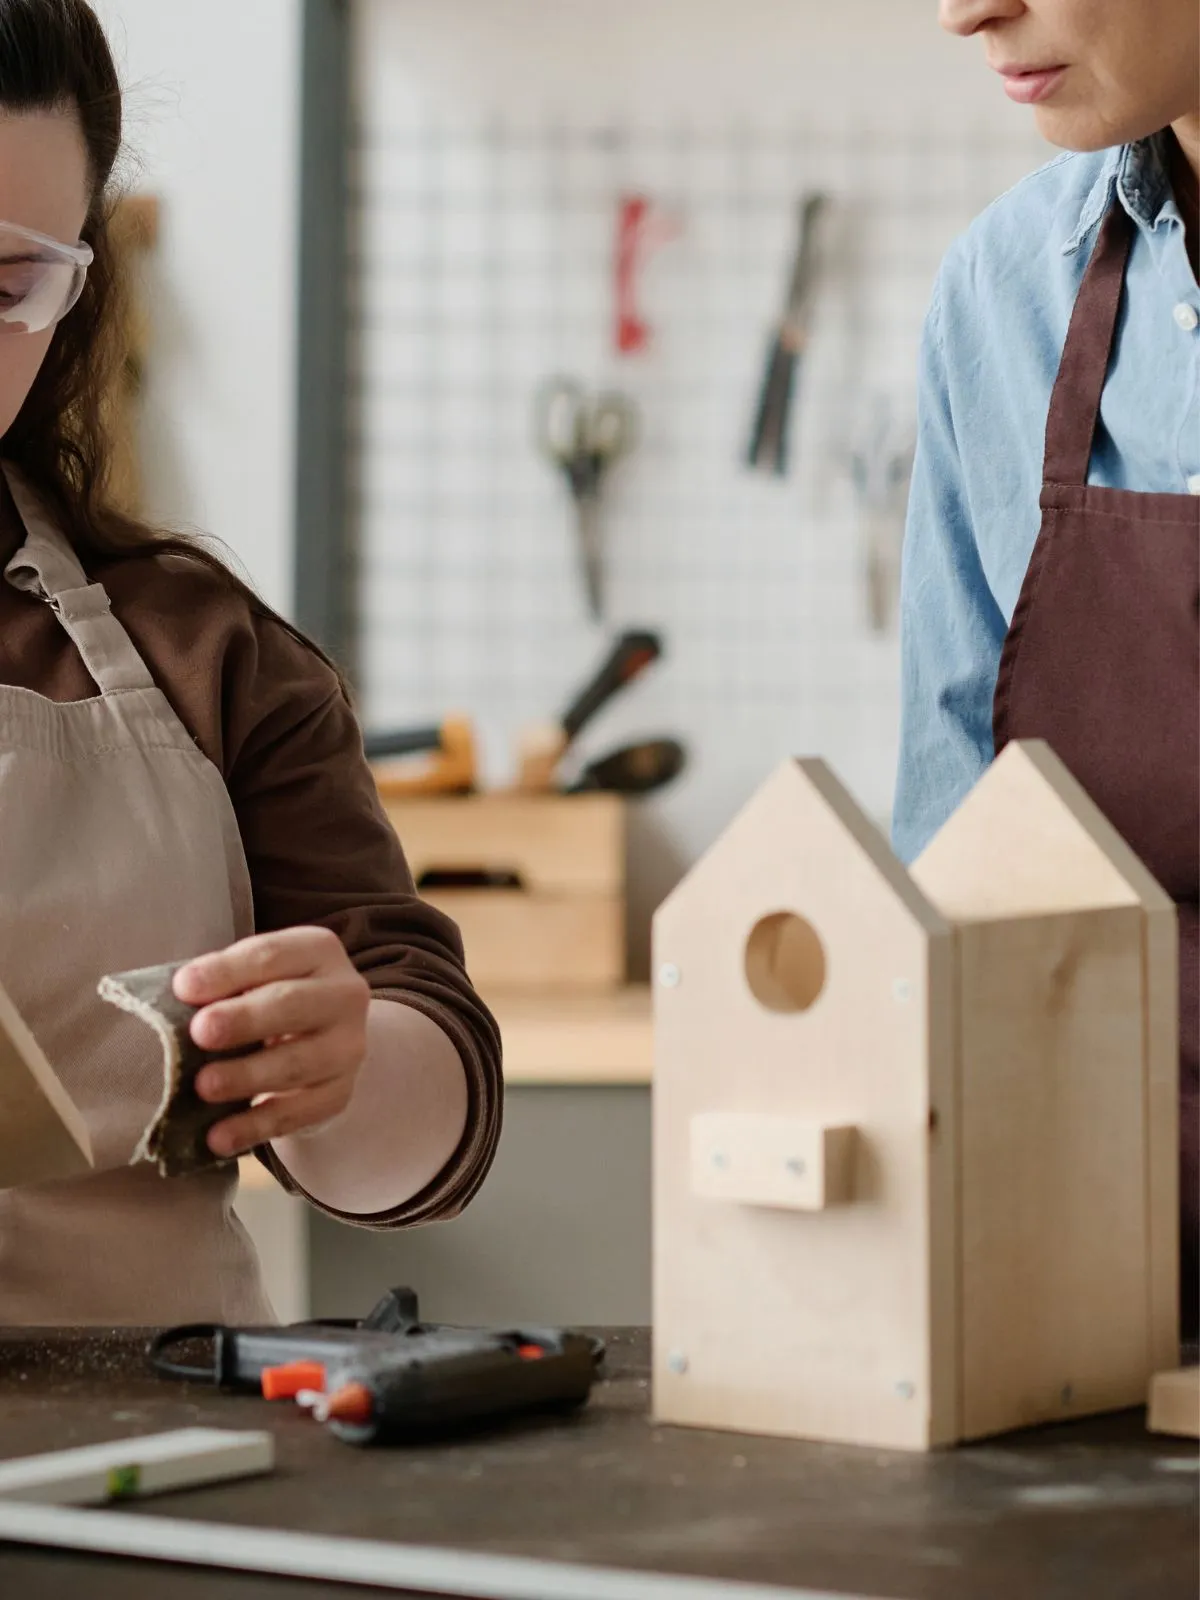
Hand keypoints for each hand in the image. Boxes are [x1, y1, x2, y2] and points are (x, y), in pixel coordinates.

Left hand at [173, 927, 370, 1159]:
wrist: (322, 1037)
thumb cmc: (270, 996)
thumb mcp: (252, 975)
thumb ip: (220, 982)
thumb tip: (175, 1000)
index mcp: (317, 951)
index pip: (271, 956)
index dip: (226, 971)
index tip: (183, 988)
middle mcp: (344, 994)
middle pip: (292, 1004)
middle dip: (244, 1019)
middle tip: (200, 1033)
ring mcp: (348, 1047)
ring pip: (298, 1062)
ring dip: (247, 1076)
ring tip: (203, 1087)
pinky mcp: (340, 1093)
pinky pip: (299, 1113)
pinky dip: (256, 1126)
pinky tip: (219, 1137)